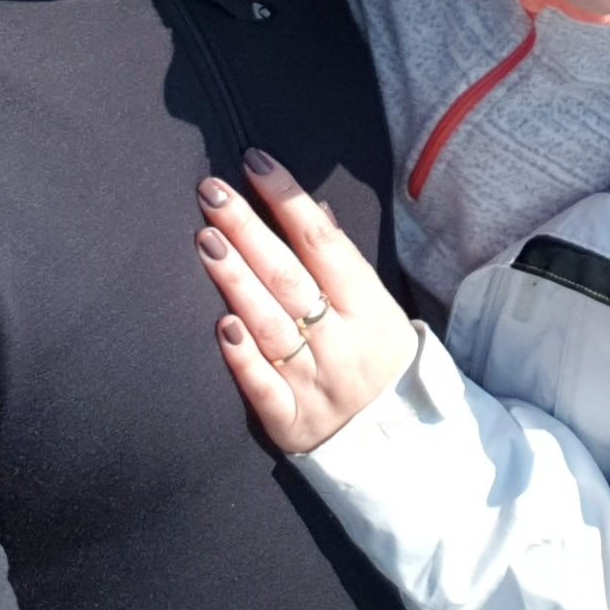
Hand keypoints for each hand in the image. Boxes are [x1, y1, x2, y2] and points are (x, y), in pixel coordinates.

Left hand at [194, 150, 414, 452]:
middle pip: (289, 278)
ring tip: (206, 241)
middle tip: (211, 192)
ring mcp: (317, 384)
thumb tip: (312, 211)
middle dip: (248, 230)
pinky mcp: (293, 423)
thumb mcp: (380, 308)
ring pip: (272, 327)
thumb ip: (342, 263)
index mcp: (369, 308)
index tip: (255, 163)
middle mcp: (342, 343)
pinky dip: (245, 359)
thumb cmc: (380, 361)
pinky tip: (223, 325)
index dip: (288, 200)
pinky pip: (266, 389)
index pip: (324, 244)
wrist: (404, 446)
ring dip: (237, 282)